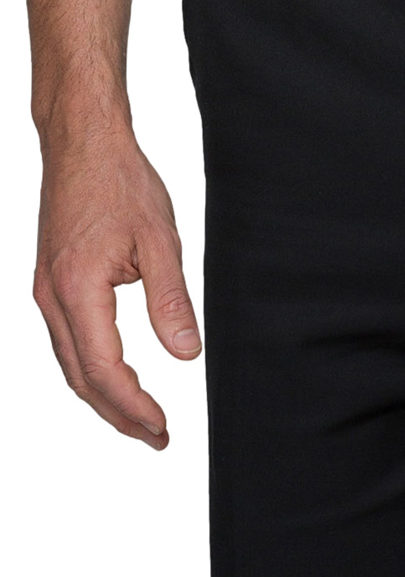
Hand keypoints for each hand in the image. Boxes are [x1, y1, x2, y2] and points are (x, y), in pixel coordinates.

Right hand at [33, 127, 200, 448]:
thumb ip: (171, 299)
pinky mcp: (49, 281)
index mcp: (77, 289)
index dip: (133, 405)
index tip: (163, 426)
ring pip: (70, 363)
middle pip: (81, 378)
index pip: (104, 369)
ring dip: (103, 395)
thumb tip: (187, 353)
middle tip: (156, 436)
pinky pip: (65, 340)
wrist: (82, 141)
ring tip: (140, 416)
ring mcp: (45, 290)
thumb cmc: (120, 180)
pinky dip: (90, 367)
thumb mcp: (160, 238)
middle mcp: (52, 297)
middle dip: (118, 414)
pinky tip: (114, 373)